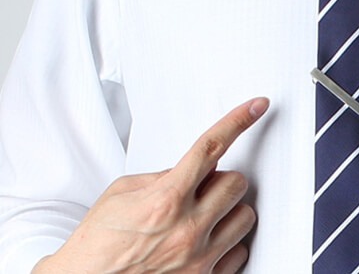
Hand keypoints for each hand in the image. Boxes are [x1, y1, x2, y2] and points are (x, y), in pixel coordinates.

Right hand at [32, 97, 269, 273]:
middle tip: (202, 189)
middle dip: (222, 180)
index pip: (211, 147)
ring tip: (203, 218)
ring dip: (228, 211)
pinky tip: (205, 242)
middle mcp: (188, 228)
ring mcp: (199, 258)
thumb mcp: (121, 194)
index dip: (237, 121)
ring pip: (245, 216)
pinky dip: (228, 243)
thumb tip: (197, 166)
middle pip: (237, 182)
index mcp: (166, 200)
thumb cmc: (97, 245)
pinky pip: (241, 251)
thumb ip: (164, 175)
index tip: (256, 107)